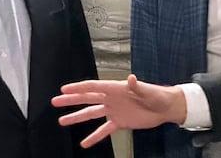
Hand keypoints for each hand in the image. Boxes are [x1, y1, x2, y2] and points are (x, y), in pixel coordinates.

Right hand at [51, 74, 186, 147]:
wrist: (165, 108)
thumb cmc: (157, 96)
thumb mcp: (147, 91)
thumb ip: (137, 86)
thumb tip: (131, 78)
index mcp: (116, 88)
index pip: (93, 87)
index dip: (78, 87)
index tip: (63, 89)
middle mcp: (112, 99)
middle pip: (87, 98)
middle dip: (71, 100)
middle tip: (55, 101)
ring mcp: (114, 110)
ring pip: (92, 114)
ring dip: (77, 117)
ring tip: (62, 121)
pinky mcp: (119, 122)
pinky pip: (104, 130)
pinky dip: (94, 137)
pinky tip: (84, 143)